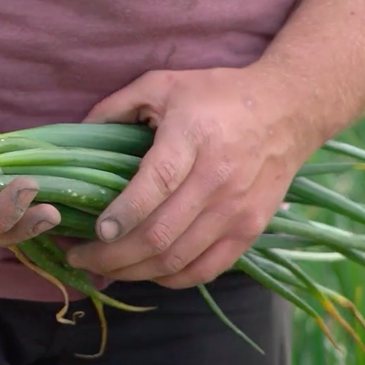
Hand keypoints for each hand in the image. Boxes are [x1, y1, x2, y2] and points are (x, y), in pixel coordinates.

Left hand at [64, 66, 323, 288]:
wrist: (288, 110)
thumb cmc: (217, 95)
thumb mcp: (161, 85)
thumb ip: (115, 107)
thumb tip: (75, 137)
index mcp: (193, 138)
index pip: (156, 185)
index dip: (123, 214)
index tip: (94, 230)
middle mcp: (218, 180)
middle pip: (160, 234)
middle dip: (111, 255)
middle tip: (79, 257)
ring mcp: (237, 211)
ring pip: (177, 260)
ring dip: (133, 272)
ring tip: (101, 268)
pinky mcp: (250, 231)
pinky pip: (204, 270)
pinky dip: (168, 279)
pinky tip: (143, 271)